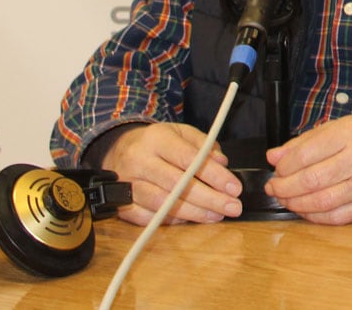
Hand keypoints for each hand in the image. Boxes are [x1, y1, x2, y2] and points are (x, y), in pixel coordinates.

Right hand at [96, 123, 240, 224]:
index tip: (234, 188)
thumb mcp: (181, 132)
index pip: (189, 159)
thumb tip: (222, 164)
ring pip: (163, 204)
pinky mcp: (122, 206)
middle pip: (177, 185)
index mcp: (156, 139)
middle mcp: (139, 161)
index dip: (214, 176)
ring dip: (194, 213)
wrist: (117, 150)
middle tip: (233, 207)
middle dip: (210, 199)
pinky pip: (149, 218)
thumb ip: (204, 145)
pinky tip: (191, 219)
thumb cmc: (156, 142)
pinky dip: (172, 220)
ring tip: (217, 215)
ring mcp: (128, 185)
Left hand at [264, 117, 351, 225]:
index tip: (277, 170)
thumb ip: (306, 142)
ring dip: (295, 203)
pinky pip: (336, 217)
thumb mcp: (342, 127)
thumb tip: (274, 157)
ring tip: (286, 198)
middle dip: (284, 187)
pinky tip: (305, 209)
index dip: (284, 166)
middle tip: (274, 187)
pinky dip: (314, 216)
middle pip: (311, 180)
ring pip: (321, 202)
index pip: (306, 153)